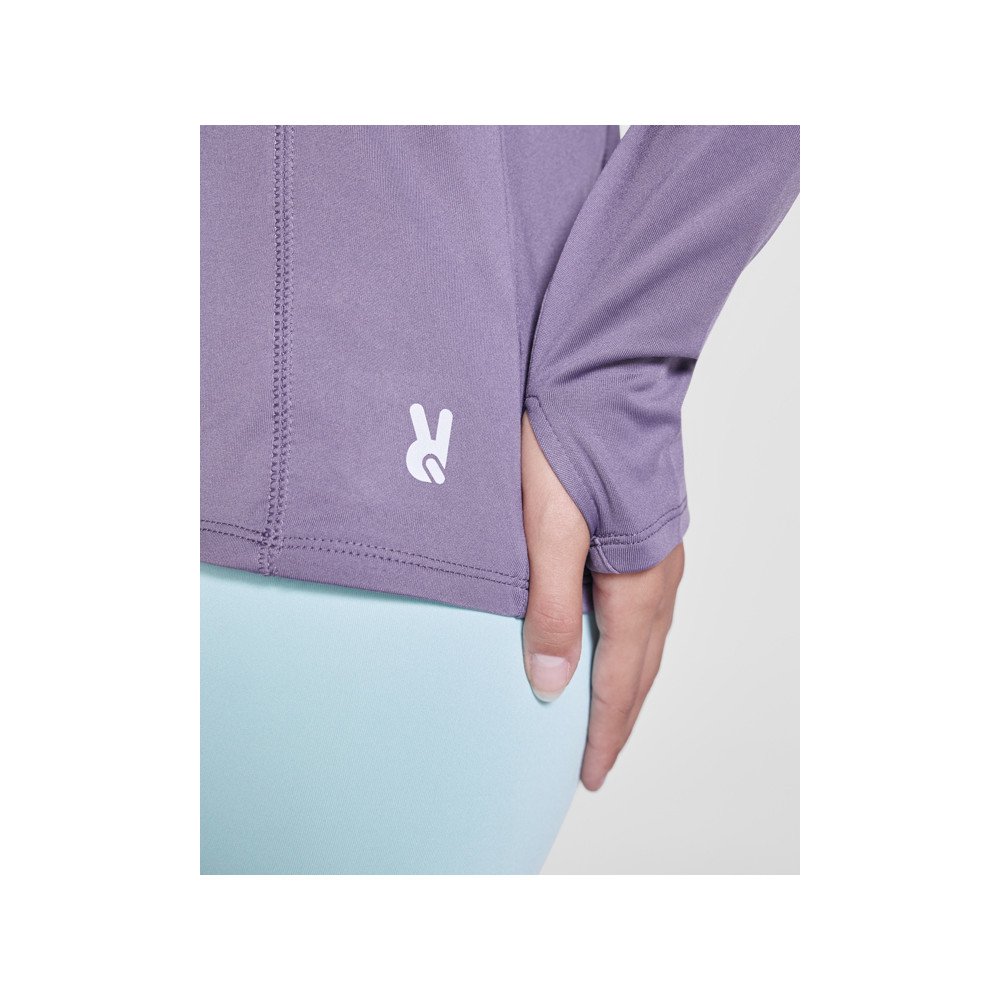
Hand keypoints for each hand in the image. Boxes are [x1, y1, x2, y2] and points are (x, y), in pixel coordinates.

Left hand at [521, 414, 684, 790]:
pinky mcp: (644, 529)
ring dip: (625, 681)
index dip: (604, 731)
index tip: (589, 775)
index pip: (623, 679)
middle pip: (642, 665)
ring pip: (643, 637)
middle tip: (596, 760)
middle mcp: (658, 573)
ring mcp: (657, 550)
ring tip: (601, 713)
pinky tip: (605, 640)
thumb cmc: (570, 439)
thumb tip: (550, 683)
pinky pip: (639, 606)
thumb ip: (549, 606)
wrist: (601, 369)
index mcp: (637, 581)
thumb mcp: (547, 526)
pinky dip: (625, 642)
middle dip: (619, 717)